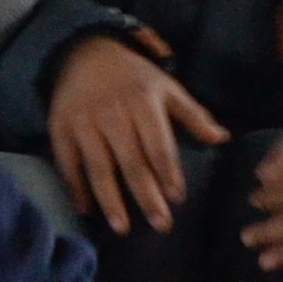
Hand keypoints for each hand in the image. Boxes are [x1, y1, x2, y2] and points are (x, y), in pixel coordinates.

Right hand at [43, 33, 224, 234]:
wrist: (83, 53)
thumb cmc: (133, 77)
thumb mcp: (166, 87)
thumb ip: (193, 114)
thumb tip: (222, 138)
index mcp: (143, 102)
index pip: (158, 144)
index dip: (168, 172)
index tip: (177, 198)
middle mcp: (113, 114)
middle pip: (132, 161)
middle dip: (146, 196)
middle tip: (160, 225)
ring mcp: (84, 123)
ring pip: (99, 167)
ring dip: (111, 200)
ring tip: (122, 228)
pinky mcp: (60, 129)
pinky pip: (68, 163)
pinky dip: (76, 188)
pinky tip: (86, 209)